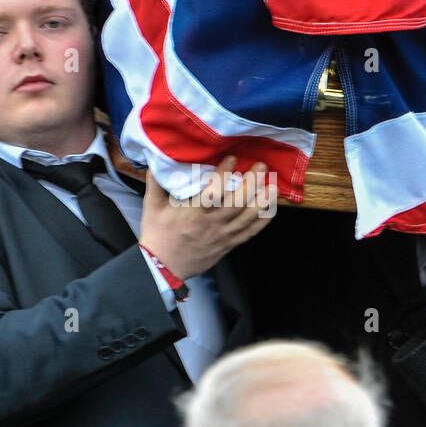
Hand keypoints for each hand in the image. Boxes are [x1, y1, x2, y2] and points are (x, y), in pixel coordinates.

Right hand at [139, 155, 275, 278]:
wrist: (162, 268)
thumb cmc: (157, 235)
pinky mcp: (227, 245)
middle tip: (261, 166)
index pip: (212, 191)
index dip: (224, 174)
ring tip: (274, 186)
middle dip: (252, 183)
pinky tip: (270, 209)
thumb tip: (156, 159)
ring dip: (262, 201)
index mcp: (192, 212)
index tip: (232, 158)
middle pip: (237, 202)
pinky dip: (262, 222)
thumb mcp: (152, 206)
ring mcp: (221, 235)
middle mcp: (210, 223)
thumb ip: (156, 182)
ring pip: (247, 217)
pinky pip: (248, 233)